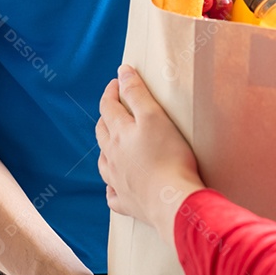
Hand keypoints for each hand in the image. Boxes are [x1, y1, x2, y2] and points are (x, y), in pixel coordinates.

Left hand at [97, 65, 204, 244]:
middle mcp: (113, 157)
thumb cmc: (168, 156)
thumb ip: (137, 93)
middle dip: (106, 117)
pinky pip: (113, 195)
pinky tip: (115, 187)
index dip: (112, 91)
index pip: (109, 107)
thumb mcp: (154, 116)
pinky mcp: (128, 203)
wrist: (173, 200)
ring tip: (111, 145)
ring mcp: (118, 182)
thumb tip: (122, 72)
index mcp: (119, 134)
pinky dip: (112, 188)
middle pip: (102, 133)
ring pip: (104, 163)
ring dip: (105, 150)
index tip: (116, 81)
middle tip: (113, 108)